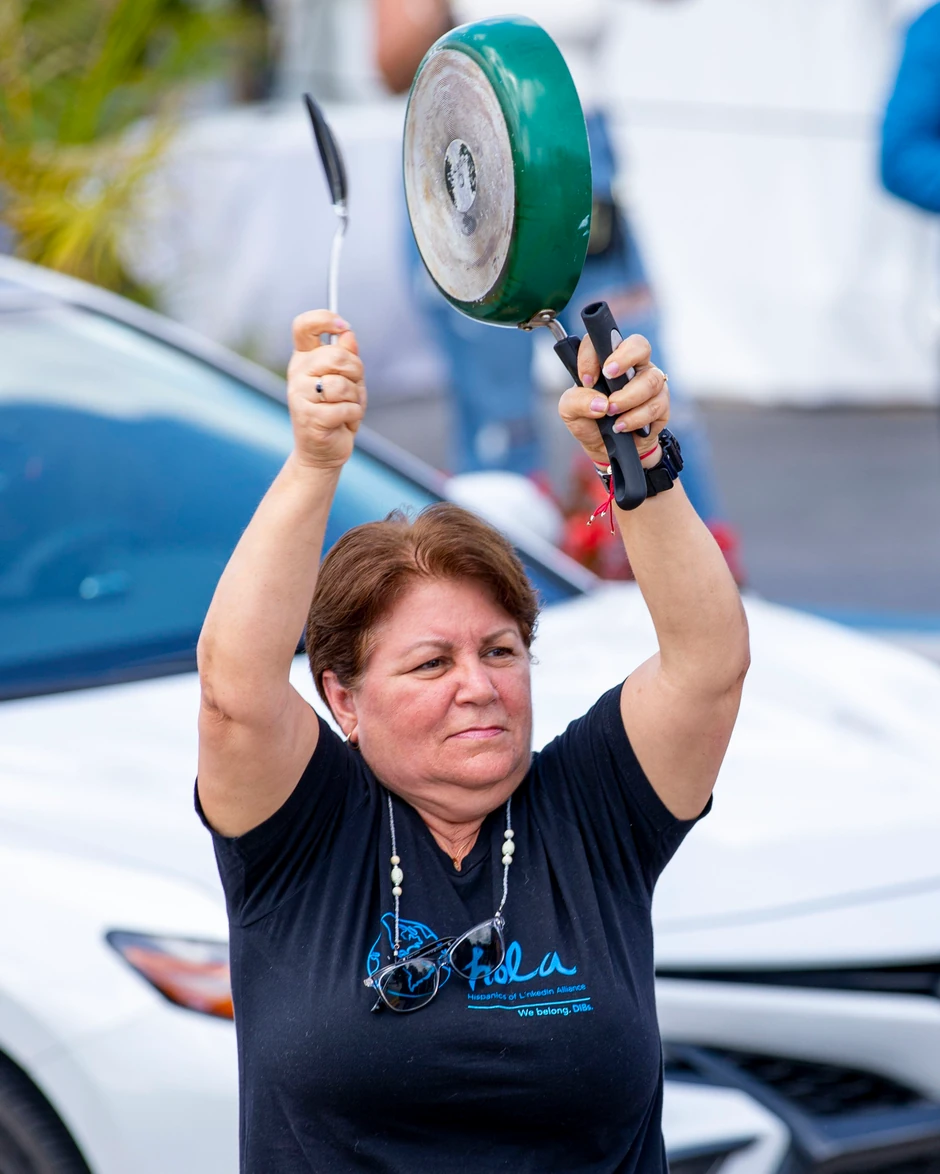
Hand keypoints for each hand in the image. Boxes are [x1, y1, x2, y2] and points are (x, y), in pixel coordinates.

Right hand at [286, 310, 366, 469]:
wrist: (323, 451)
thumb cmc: (336, 412)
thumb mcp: (348, 380)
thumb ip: (348, 356)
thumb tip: (348, 335)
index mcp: (305, 359)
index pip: (303, 326)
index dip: (324, 319)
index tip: (342, 326)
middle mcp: (297, 373)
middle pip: (334, 355)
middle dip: (355, 371)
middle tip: (354, 386)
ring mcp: (300, 395)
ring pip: (341, 384)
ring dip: (355, 397)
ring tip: (347, 407)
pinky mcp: (309, 417)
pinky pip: (345, 407)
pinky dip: (353, 415)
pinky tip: (344, 422)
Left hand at [558, 333, 669, 468]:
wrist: (606, 449)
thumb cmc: (589, 421)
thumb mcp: (569, 411)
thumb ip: (576, 400)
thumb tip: (599, 402)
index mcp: (607, 359)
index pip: (604, 339)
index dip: (593, 355)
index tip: (585, 379)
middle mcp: (632, 366)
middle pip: (639, 345)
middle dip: (624, 358)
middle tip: (608, 375)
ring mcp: (650, 383)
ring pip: (649, 380)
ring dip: (627, 398)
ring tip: (611, 413)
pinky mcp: (662, 404)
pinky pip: (655, 405)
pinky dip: (635, 418)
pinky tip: (622, 426)